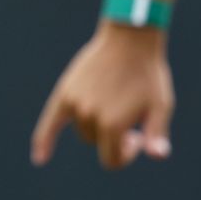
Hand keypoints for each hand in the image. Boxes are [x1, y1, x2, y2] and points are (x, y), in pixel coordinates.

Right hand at [31, 24, 175, 169]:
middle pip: (96, 144)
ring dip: (96, 125)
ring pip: (82, 130)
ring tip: (113, 103)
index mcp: (113, 125)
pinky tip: (40, 158)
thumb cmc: (148, 74)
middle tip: (129, 116)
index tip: (137, 136)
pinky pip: (50, 122)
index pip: (112, 160)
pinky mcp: (65, 92)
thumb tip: (158, 156)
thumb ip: (157, 134)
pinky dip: (44, 140)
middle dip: (113, 137)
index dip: (126, 154)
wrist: (130, 39)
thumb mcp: (161, 105)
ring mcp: (75, 103)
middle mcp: (90, 116)